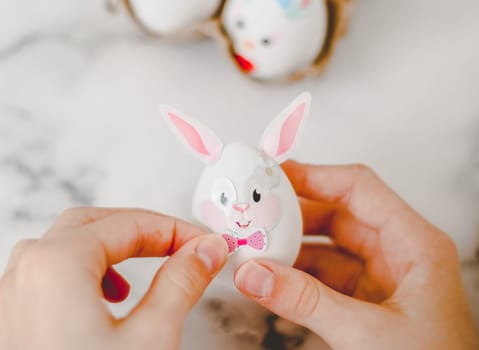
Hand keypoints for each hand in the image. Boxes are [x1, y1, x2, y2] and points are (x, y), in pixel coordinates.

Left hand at [0, 208, 227, 349]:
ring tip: (146, 264)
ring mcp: (15, 296)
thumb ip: (183, 282)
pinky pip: (52, 272)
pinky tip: (109, 295)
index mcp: (57, 264)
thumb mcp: (153, 337)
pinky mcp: (17, 319)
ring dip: (114, 246)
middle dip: (144, 230)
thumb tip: (206, 251)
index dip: (177, 230)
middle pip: (95, 223)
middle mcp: (28, 272)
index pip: (130, 223)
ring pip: (69, 244)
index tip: (207, 244)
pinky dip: (89, 269)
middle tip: (183, 245)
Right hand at [234, 161, 478, 349]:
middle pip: (339, 213)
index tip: (274, 176)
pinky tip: (273, 278)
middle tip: (257, 212)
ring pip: (329, 246)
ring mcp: (383, 277)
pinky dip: (298, 275)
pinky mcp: (368, 301)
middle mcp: (400, 253)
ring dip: (292, 247)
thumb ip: (306, 302)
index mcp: (416, 245)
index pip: (359, 188)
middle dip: (295, 214)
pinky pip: (326, 276)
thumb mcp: (368, 335)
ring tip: (257, 248)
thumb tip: (255, 274)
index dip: (314, 176)